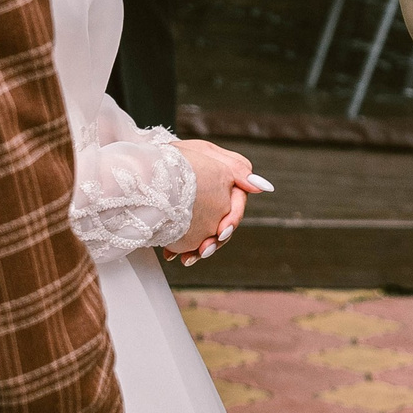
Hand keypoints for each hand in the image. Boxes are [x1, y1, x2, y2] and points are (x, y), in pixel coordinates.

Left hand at [164, 139, 266, 261]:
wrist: (148, 163)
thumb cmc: (179, 154)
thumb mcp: (206, 153)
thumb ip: (237, 169)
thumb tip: (264, 187)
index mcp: (227, 183)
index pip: (236, 206)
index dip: (231, 220)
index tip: (221, 232)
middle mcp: (217, 200)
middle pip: (223, 225)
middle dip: (214, 242)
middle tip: (204, 251)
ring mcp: (202, 212)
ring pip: (207, 236)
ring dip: (200, 250)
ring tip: (188, 258)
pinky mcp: (187, 222)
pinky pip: (189, 239)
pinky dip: (183, 248)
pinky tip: (172, 254)